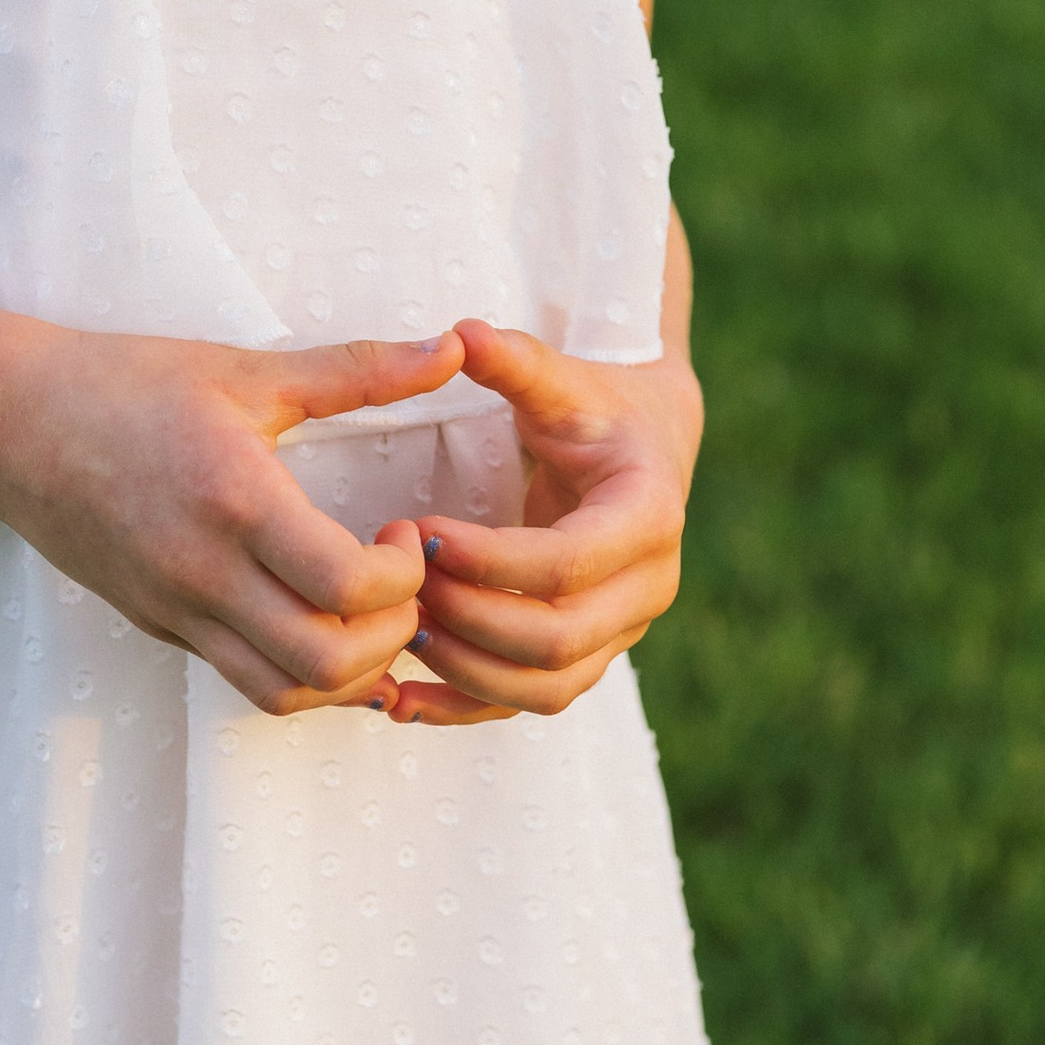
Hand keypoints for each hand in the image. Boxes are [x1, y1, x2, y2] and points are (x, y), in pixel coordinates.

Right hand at [0, 322, 464, 717]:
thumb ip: (358, 369)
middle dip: (392, 634)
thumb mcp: (246, 370)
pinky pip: (246, 681)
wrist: (10, 424)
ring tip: (366, 609)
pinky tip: (322, 624)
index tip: (405, 530)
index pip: (345, 586)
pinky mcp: (161, 627)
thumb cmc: (126, 385)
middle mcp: (204, 573)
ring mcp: (178, 610)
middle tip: (402, 581)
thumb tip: (452, 348)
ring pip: (285, 693)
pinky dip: (302, 674)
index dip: (404, 575)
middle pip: (325, 662)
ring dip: (349, 670)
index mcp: (234, 501)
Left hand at [388, 316, 702, 725]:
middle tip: (398, 582)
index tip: (417, 529)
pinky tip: (396, 700)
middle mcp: (649, 586)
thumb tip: (459, 334)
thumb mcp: (562, 379)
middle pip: (557, 640)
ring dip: (464, 669)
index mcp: (649, 515)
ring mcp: (622, 631)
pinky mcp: (590, 656)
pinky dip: (464, 710)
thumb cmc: (598, 407)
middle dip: (469, 618)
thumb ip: (514, 361)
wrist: (647, 449)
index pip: (566, 565)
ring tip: (396, 627)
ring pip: (546, 687)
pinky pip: (530, 705)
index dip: (488, 560)